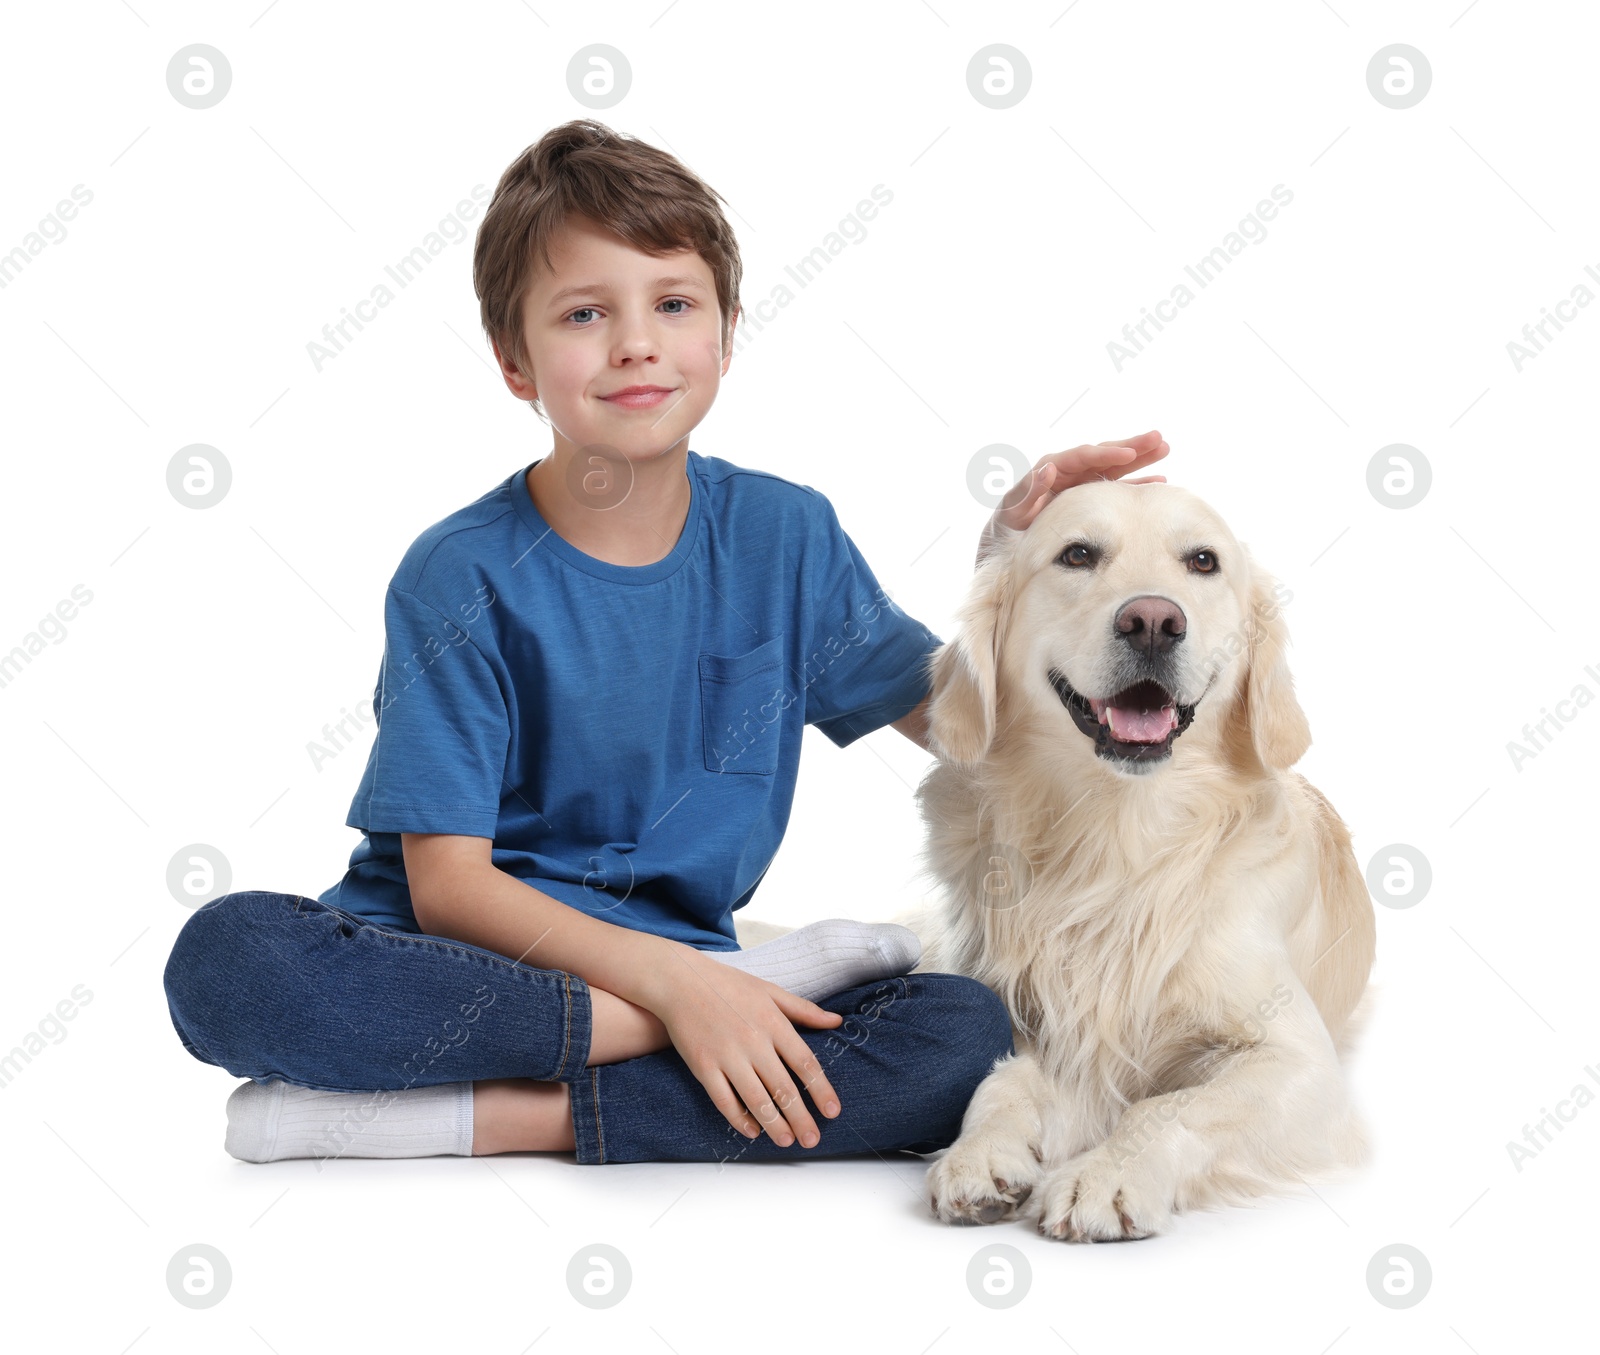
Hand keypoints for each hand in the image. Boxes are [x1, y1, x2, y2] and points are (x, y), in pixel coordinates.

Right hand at [648, 946, 845, 1147]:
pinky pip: (724, 1100)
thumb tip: (837, 1021)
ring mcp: (727, 1056)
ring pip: (756, 1100)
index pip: (805, 1063)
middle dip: (801, 1118)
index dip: (821, 1090)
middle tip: (812, 1139)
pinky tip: (752, 1131)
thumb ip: (804, 1010)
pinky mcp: (703, 1066)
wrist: (680, 981)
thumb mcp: (770, 990)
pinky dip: (739, 1119)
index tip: (833, 1111)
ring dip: (774, 1125)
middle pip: (784, 1088)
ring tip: (787, 1141)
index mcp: (773, 1022)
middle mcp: (753, 1042)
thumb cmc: (728, 985)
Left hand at [977, 430, 1169, 566]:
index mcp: (1051, 470)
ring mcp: (1082, 483)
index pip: (1082, 456)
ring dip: (1140, 458)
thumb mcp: (1012, 510)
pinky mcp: (1090, 498)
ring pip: (1114, 467)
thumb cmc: (1007, 527)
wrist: (1007, 545)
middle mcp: (1069, 472)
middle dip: (1130, 446)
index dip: (1106, 454)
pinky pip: (1116, 487)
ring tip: (1164, 448)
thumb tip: (1048, 467)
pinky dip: (1136, 484)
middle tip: (1158, 438)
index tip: (1129, 454)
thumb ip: (1029, 490)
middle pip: (1103, 454)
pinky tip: (1159, 480)